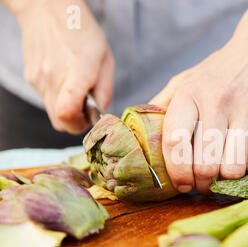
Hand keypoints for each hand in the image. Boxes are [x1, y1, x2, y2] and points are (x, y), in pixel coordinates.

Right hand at [16, 0, 113, 133]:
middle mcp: (54, 76)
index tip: (92, 115)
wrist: (47, 8)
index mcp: (78, 69)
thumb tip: (100, 113)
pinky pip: (46, 101)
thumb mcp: (106, 58)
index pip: (67, 112)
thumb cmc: (82, 32)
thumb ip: (105, 90)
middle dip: (77, 122)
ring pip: (52, 114)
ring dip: (68, 111)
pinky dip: (58, 99)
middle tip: (87, 108)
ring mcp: (38, 78)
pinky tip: (65, 80)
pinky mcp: (30, 78)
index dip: (81, 123)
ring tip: (77, 89)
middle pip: (61, 122)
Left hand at [150, 20, 247, 193]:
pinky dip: (247, 168)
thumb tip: (142, 134)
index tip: (181, 184)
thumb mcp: (186, 79)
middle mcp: (218, 101)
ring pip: (233, 168)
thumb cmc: (221, 70)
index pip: (175, 141)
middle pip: (206, 164)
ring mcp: (247, 111)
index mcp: (190, 93)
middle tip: (203, 183)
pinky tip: (242, 158)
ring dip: (226, 178)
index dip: (177, 172)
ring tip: (223, 170)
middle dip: (203, 182)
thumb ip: (162, 105)